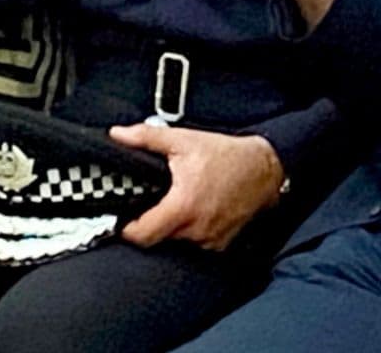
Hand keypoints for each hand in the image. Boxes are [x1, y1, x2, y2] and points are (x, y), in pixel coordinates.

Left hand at [110, 125, 284, 249]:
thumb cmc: (224, 155)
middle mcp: (196, 228)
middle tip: (152, 204)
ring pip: (177, 241)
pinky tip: (196, 211)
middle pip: (158, 238)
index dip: (128, 229)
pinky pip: (196, 244)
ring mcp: (210, 240)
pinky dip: (191, 231)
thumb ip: (146, 138)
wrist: (262, 169)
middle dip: (151, 223)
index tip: (123, 220)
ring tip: (178, 204)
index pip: (143, 235)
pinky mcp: (221, 245)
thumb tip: (118, 135)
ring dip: (173, 227)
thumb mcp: (182, 140)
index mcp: (183, 206)